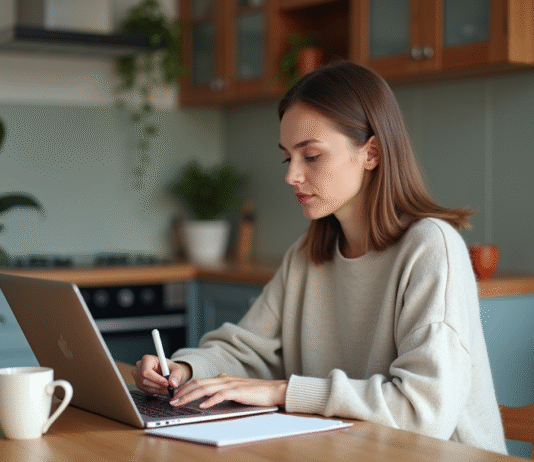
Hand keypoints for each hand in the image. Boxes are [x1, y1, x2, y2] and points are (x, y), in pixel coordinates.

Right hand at [132, 355, 191, 394]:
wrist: (167, 372)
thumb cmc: (170, 368)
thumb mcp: (177, 369)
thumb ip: (177, 375)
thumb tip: (173, 383)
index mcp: (147, 359)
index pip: (146, 371)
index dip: (156, 379)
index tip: (166, 382)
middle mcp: (140, 366)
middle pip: (145, 380)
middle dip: (158, 385)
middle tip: (169, 387)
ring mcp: (137, 375)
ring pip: (145, 387)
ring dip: (158, 390)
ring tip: (167, 388)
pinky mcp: (139, 383)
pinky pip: (145, 391)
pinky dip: (155, 392)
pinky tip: (162, 389)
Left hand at [170, 373, 287, 408]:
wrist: (273, 390)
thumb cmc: (256, 392)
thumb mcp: (235, 390)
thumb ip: (223, 390)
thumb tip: (208, 397)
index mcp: (223, 378)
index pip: (200, 381)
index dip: (186, 388)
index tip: (175, 396)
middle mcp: (224, 379)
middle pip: (199, 383)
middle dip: (183, 392)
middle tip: (172, 400)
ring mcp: (231, 384)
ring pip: (205, 388)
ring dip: (190, 396)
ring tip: (180, 402)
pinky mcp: (238, 391)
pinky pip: (221, 395)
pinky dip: (210, 401)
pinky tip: (202, 406)